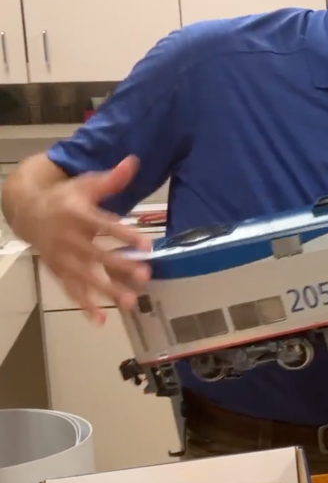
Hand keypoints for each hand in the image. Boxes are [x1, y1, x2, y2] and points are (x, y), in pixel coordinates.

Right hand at [23, 156, 151, 323]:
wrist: (26, 209)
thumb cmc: (65, 197)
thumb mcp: (85, 184)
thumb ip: (111, 179)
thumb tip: (134, 161)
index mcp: (77, 214)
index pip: (104, 226)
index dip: (125, 235)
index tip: (147, 245)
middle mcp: (68, 238)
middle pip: (97, 255)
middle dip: (120, 266)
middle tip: (145, 276)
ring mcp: (62, 257)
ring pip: (86, 277)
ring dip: (107, 291)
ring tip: (131, 303)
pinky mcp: (57, 270)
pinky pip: (71, 290)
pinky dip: (84, 306)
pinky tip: (101, 320)